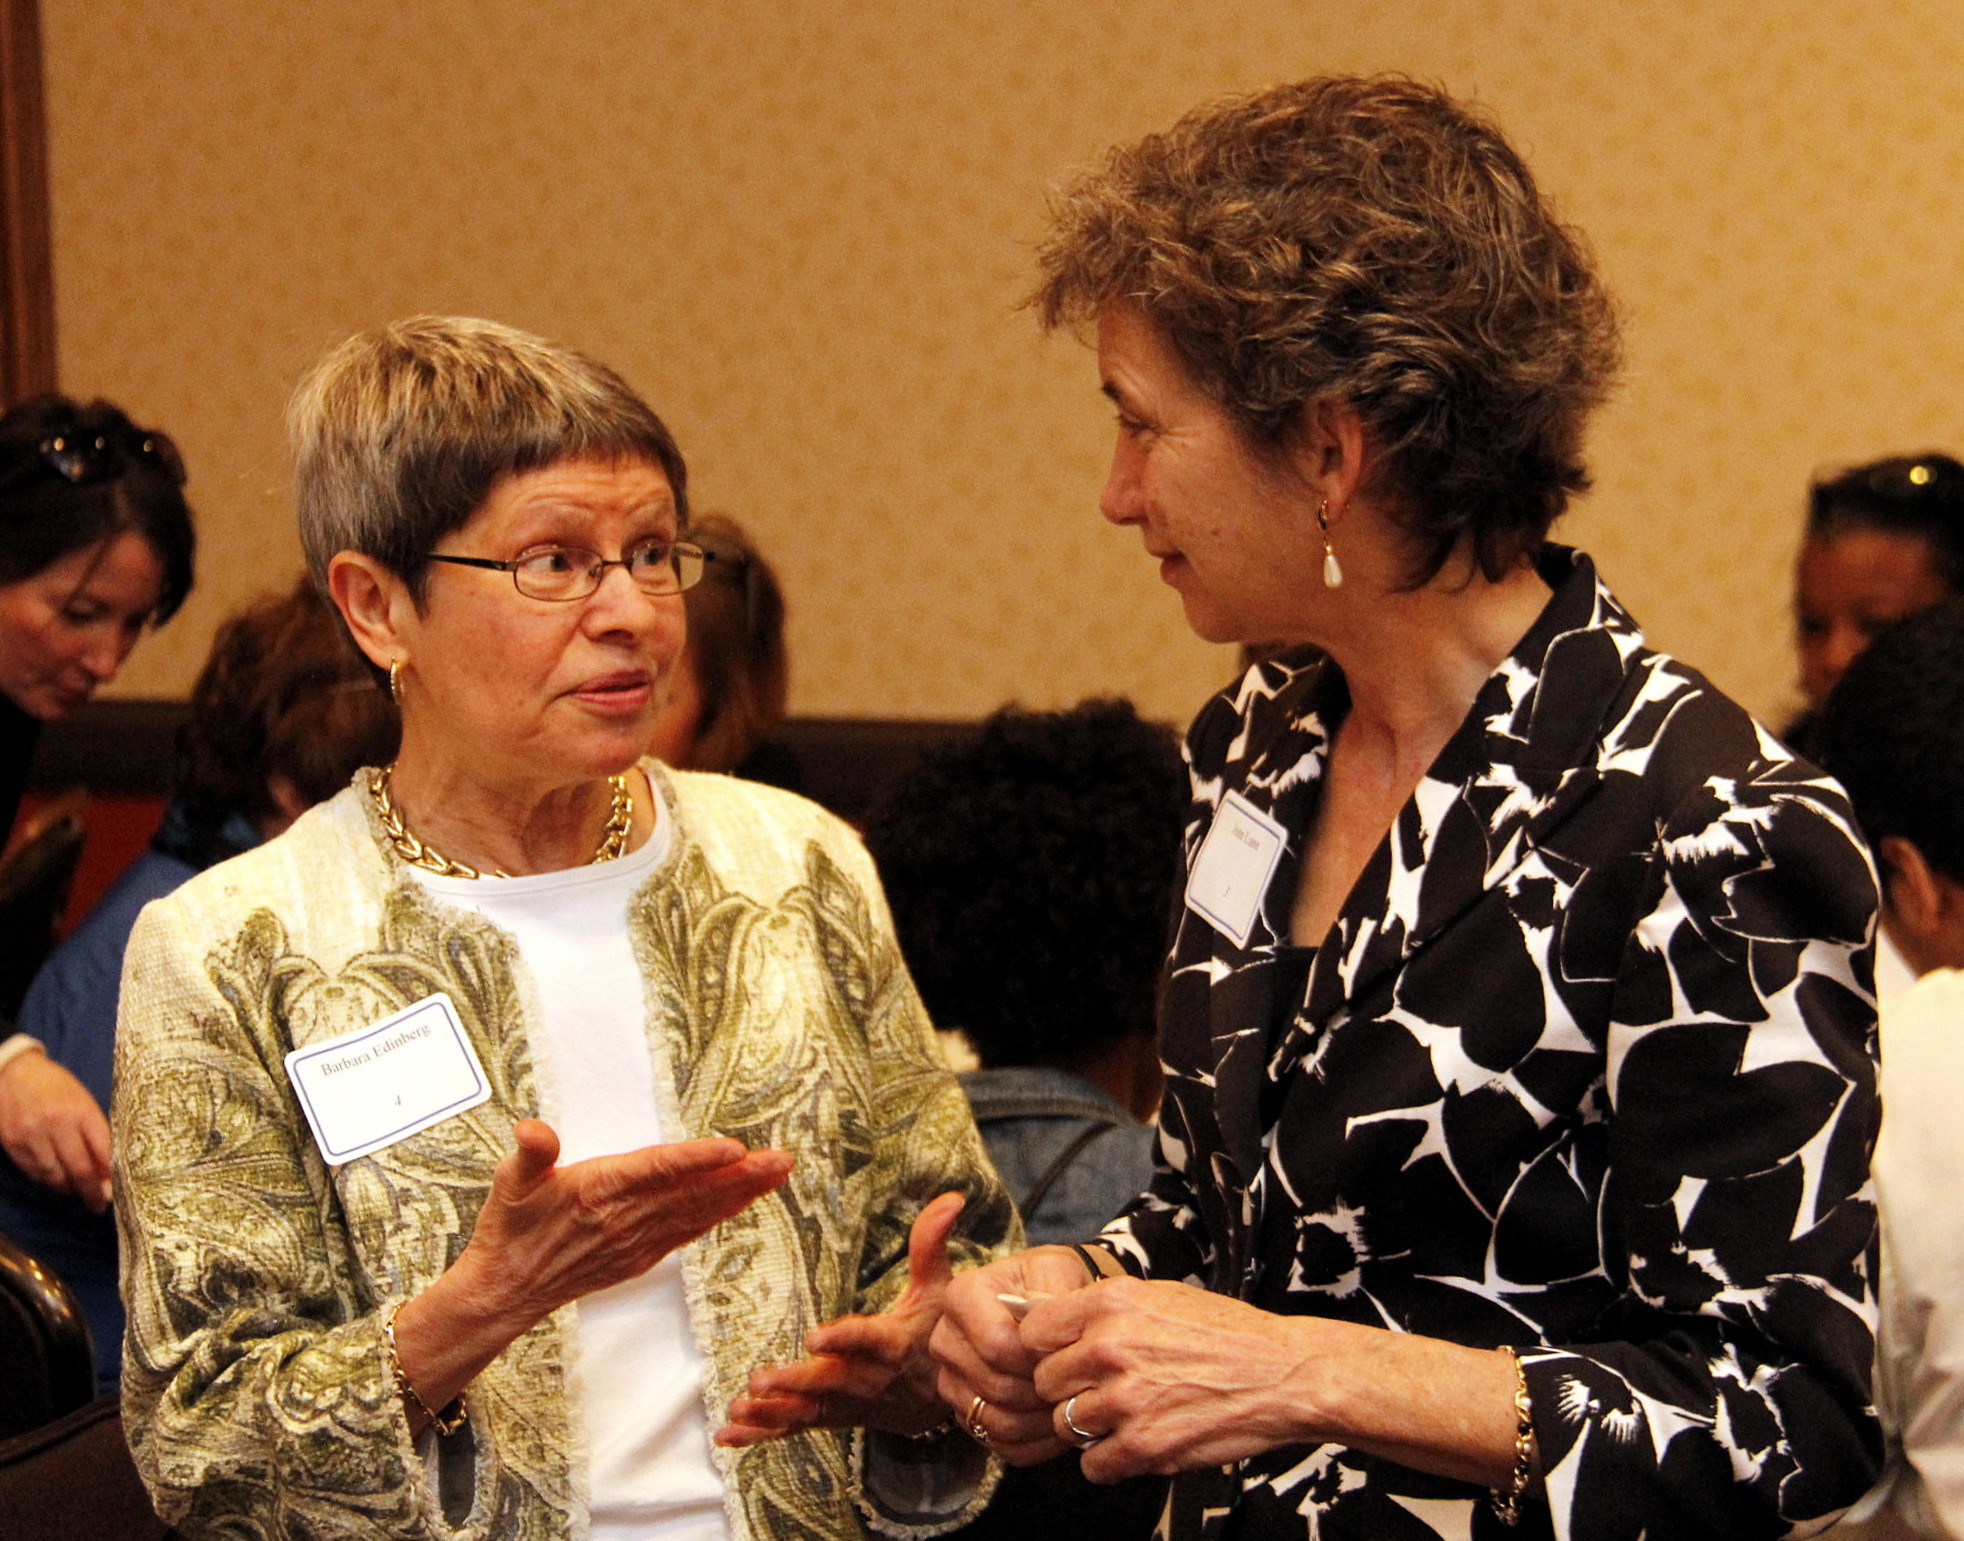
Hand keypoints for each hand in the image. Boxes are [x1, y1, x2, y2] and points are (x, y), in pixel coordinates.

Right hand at [0, 1049, 112, 1210]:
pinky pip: (35, 1174)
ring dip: (69, 1190)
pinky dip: (48, 1181)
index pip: (103, 1151)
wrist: (15, 1073)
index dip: (111, 1175)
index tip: (118, 1191)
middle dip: (91, 1193)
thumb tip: (108, 1167)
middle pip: (79, 1170)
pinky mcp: (12, 1145)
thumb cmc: (57, 1087)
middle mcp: (56, 1125)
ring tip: (78, 1192)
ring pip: (55, 1177)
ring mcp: (32, 1136)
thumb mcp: (83, 1101)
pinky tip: (57, 1180)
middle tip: (98, 1206)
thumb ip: (96, 1131)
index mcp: (81, 1111)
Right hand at [394, 1120, 793, 1420]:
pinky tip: (741, 1202)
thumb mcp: (510, 1181)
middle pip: (692, 1192)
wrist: (504, 1290)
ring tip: (776, 1174)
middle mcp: (623, 1219)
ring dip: (739, 1194)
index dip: (697, 1160)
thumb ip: (531, 1152)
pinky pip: (686, 1233)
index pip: (657, 1170)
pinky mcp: (638, 1257)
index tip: (735, 1149)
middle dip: (741, 1176)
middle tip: (782, 1159)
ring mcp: (635, 1241)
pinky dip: (717, 1217)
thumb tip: (533, 1130)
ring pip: (697, 1213)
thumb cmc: (509, 1228)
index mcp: (596, 1191)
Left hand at [717, 1190, 966, 1445]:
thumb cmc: (936, 1331)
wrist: (943, 1396)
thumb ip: (931, 1243)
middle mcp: (867, 1379)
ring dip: (772, 1412)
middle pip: (829, 1382)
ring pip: (808, 1411)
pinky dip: (762, 1434)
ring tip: (739, 1408)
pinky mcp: (832, 1418)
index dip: (843, 1339)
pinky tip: (728, 1435)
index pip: (866, 1340)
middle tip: (760, 1378)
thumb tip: (951, 1197)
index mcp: (891, 1343)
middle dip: (795, 1383)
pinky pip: (795, 1429)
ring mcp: (848, 1404)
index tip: (815, 1337)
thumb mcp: (940, 1287)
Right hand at [928, 1245, 1106, 1463]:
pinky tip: (1060, 1426)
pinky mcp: (964, 1412)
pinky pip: (998, 1444)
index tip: (1068, 1354)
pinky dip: (1034, 1443)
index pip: (997, 1344)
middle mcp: (945, 1338)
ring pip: (996, 1421)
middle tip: (1078, 1387)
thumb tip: (1051, 1339)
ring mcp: (950, 1380)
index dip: (1038, 1358)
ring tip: (1072, 1407)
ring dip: (1041, 1422)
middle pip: (996, 1386)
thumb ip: (1054, 1298)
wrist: (1048, 1305)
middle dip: (1043, 1392)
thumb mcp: (1058, 1270)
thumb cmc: (1053, 1283)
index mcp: (961, 1295)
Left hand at [1023, 1278, 1346, 1481]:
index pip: (1032, 1332)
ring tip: (1123, 1417)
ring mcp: (1126, 1399)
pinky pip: (1092, 1465)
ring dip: (1089, 1428)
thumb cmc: (1226, 1333)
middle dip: (1068, 1391)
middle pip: (1045, 1383)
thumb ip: (1105, 1311)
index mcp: (1110, 1302)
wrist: (1284, 1374)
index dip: (1044, 1350)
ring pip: (1066, 1424)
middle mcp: (1110, 1347)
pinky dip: (1108, 1461)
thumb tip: (1053, 1324)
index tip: (1061, 1359)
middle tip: (1100, 1392)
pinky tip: (1134, 1443)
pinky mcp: (1145, 1445)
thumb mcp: (1160, 1296)